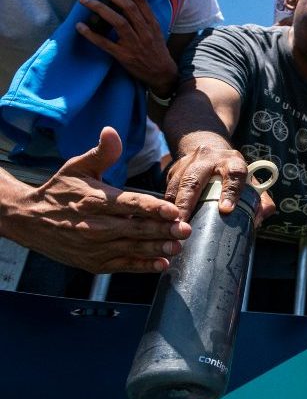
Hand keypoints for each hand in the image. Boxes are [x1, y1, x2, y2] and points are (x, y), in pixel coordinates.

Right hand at [0, 127, 189, 272]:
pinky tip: (162, 263)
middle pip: (135, 229)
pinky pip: (123, 265)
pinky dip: (142, 266)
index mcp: (94, 200)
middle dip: (162, 230)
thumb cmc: (60, 190)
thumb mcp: (77, 167)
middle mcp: (95, 226)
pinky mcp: (94, 263)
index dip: (152, 208)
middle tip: (185, 229)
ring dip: (157, 249)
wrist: (29, 220)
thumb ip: (101, 153)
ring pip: (132, 249)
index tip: (173, 210)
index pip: (128, 204)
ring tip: (178, 246)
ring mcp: (95, 247)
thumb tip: (111, 132)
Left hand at [75, 0, 177, 97]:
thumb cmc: (155, 50)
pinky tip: (80, 26)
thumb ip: (141, 16)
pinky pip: (106, 44)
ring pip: (118, 21)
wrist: (162, 74)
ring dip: (99, 8)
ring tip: (84, 0)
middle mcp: (144, 30)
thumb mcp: (154, 30)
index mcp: (151, 22)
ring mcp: (135, 43)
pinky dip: (92, 35)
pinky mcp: (124, 56)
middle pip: (127, 6)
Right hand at [164, 144, 250, 219]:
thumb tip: (258, 219)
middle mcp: (209, 158)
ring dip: (173, 206)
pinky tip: (166, 218)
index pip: (234, 174)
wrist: (212, 150)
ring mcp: (189, 162)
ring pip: (178, 184)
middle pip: (194, 180)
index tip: (226, 210)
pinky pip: (167, 187)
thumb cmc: (234, 174)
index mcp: (233, 161)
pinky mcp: (174, 169)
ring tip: (171, 225)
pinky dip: (166, 204)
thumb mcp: (250, 182)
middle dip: (188, 203)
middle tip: (183, 223)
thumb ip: (260, 200)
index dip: (230, 192)